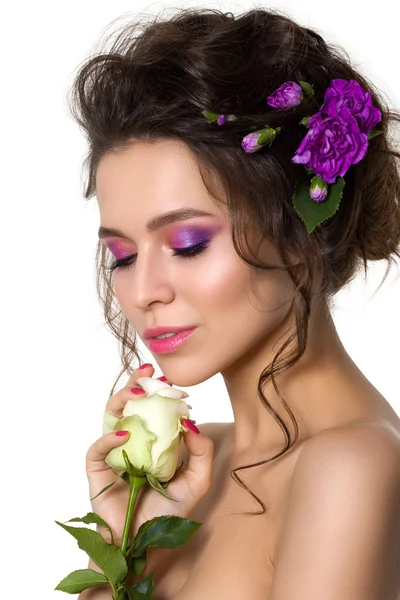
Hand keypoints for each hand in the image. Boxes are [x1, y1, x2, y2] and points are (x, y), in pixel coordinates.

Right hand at [85, 364, 214, 547]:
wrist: (143, 543)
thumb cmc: (168, 513)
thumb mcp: (197, 482)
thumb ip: (202, 454)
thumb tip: (192, 423)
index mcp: (153, 441)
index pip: (153, 408)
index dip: (158, 391)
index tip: (170, 378)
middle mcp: (132, 442)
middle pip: (129, 405)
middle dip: (136, 384)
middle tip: (148, 373)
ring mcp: (113, 453)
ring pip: (109, 417)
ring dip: (120, 400)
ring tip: (136, 393)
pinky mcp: (96, 469)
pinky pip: (97, 448)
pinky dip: (108, 437)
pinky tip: (125, 432)